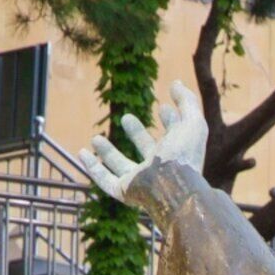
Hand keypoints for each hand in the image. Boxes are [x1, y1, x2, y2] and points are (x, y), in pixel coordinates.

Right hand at [77, 85, 206, 199]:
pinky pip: (106, 181)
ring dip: (108, 153)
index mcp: (178, 152)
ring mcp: (142, 181)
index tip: (164, 106)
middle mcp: (160, 167)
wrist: (173, 187)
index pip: (175, 134)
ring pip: (122, 166)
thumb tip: (176, 83)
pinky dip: (93, 168)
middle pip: (147, 149)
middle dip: (137, 134)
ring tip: (95, 138)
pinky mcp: (125, 191)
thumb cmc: (183, 155)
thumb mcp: (192, 122)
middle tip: (127, 118)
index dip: (171, 119)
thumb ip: (187, 101)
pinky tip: (81, 154)